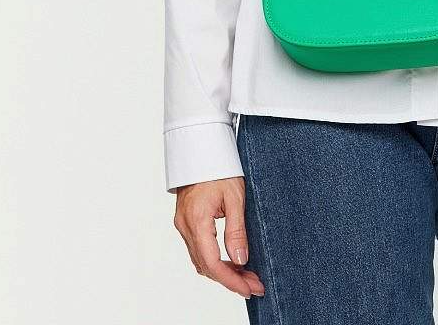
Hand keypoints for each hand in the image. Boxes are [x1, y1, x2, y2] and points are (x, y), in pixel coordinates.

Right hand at [173, 176, 265, 299]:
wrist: (202, 148)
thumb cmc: (219, 167)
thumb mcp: (235, 197)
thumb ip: (237, 231)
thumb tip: (241, 260)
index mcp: (197, 220)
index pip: (212, 263)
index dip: (231, 280)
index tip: (249, 288)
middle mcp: (186, 226)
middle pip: (206, 266)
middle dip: (230, 279)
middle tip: (254, 285)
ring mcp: (183, 225)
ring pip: (201, 260)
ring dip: (223, 271)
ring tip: (247, 276)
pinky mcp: (187, 222)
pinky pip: (199, 250)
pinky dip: (215, 260)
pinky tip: (231, 262)